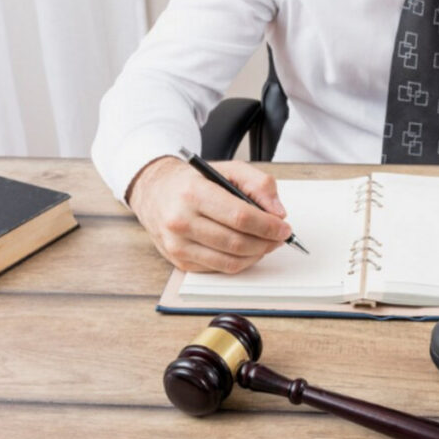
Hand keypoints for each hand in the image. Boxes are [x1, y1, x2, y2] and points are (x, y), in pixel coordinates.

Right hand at [127, 156, 290, 272]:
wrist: (154, 192)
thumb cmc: (193, 181)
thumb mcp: (228, 169)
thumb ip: (258, 184)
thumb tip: (278, 212)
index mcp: (194, 193)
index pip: (240, 216)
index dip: (268, 226)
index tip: (284, 228)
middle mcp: (181, 221)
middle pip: (237, 242)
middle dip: (266, 243)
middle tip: (279, 237)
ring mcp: (178, 244)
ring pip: (230, 262)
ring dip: (256, 255)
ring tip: (266, 244)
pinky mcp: (179, 261)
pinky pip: (219, 269)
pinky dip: (240, 262)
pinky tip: (246, 250)